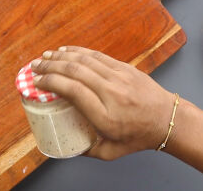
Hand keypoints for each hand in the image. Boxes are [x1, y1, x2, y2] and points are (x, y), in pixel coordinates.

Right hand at [30, 46, 175, 159]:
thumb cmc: (138, 137)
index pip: (73, 91)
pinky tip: (66, 51)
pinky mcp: (125, 68)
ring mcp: (119, 77)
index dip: (52, 82)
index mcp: (105, 115)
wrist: (167, 120)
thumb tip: (64, 143)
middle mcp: (111, 93)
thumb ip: (85, 149)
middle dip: (51, 66)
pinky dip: (79, 51)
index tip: (38, 83)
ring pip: (85, 60)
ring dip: (61, 56)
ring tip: (45, 56)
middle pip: (75, 72)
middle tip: (35, 67)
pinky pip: (98, 56)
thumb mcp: (110, 152)